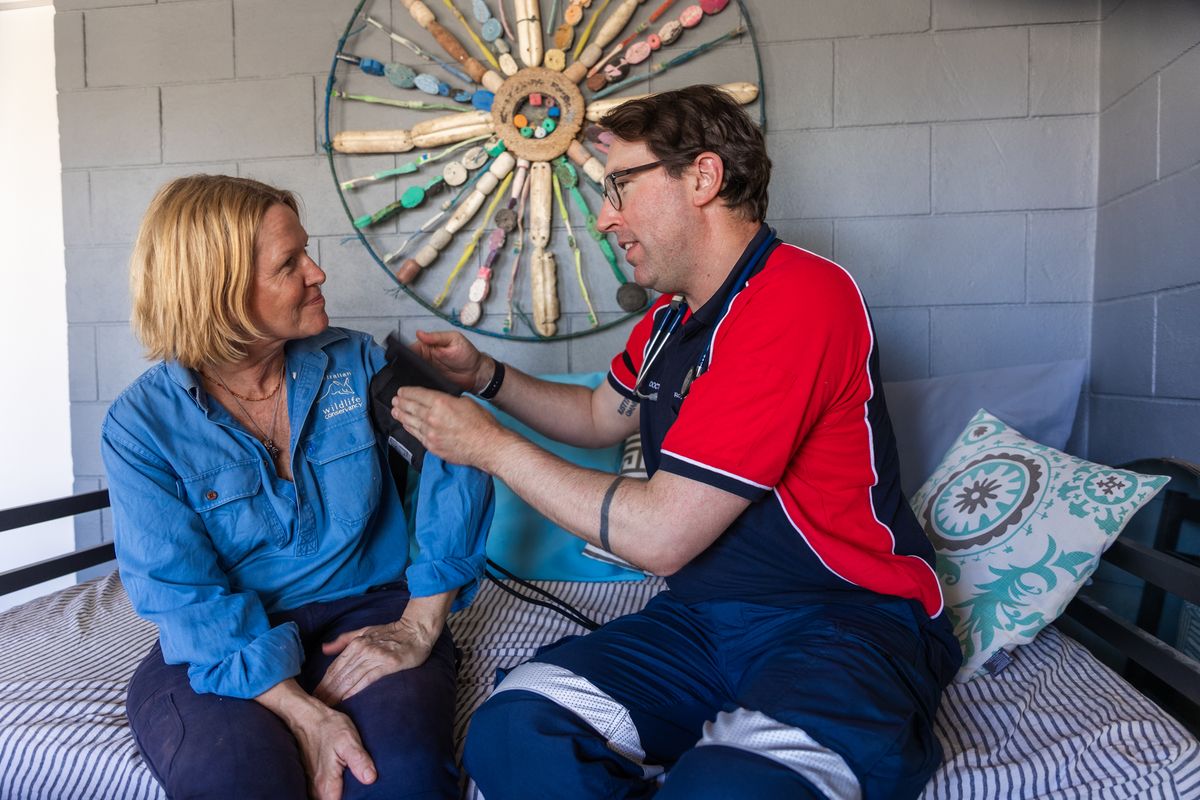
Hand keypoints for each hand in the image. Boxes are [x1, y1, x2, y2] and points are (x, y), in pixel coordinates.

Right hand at [256, 679, 374, 799]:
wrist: (307, 716)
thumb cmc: (328, 727)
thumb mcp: (348, 739)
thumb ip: (359, 760)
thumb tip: (370, 779)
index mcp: (326, 784)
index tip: (364, 797)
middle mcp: (316, 788)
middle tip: (362, 793)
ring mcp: (312, 784)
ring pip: (325, 799)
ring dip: (339, 796)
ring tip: (355, 790)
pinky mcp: (312, 778)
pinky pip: (322, 793)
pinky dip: (332, 792)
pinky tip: (344, 785)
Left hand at [313, 617, 438, 705]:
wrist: (416, 630)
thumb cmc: (391, 632)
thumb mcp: (364, 631)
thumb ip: (344, 640)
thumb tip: (324, 649)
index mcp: (356, 643)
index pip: (335, 666)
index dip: (323, 682)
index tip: (314, 695)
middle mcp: (363, 649)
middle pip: (340, 674)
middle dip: (326, 691)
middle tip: (316, 705)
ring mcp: (375, 656)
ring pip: (351, 678)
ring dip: (337, 693)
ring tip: (327, 706)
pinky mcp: (388, 664)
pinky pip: (367, 679)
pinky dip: (355, 689)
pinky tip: (346, 699)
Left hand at [392, 386, 506, 467]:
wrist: (487, 446)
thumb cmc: (482, 424)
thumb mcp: (466, 402)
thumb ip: (449, 400)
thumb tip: (441, 401)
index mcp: (441, 403)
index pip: (418, 395)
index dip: (407, 392)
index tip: (401, 391)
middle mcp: (432, 418)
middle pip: (411, 408)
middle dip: (401, 403)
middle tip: (395, 400)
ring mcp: (430, 434)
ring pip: (410, 422)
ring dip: (401, 415)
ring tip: (395, 411)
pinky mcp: (432, 447)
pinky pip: (416, 436)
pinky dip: (409, 429)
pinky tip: (406, 426)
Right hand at [410, 329, 490, 392]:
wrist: (477, 374)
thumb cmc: (468, 355)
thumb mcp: (454, 340)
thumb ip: (437, 337)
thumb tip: (420, 333)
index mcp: (430, 345)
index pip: (413, 347)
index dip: (407, 351)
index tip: (405, 355)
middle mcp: (427, 358)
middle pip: (410, 360)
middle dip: (408, 363)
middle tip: (409, 366)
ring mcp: (429, 370)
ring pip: (414, 371)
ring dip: (413, 373)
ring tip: (416, 374)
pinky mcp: (432, 381)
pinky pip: (422, 381)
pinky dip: (420, 382)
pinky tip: (421, 382)